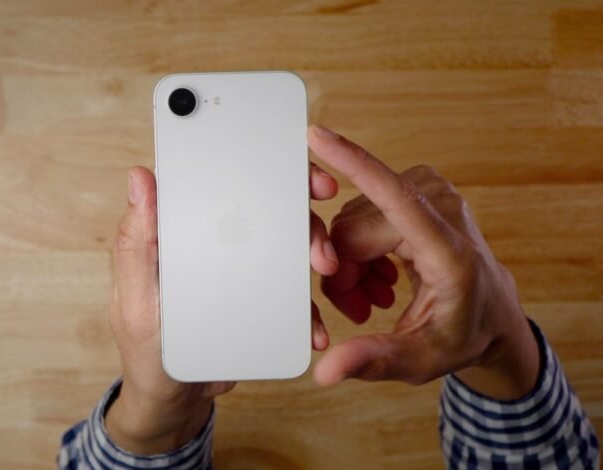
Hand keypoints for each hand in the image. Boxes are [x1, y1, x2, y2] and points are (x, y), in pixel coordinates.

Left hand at [106, 165, 338, 453]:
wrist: (174, 399)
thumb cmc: (146, 348)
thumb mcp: (136, 299)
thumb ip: (136, 243)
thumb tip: (140, 178)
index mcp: (183, 233)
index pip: (219, 184)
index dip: (256, 165)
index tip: (292, 166)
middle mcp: (215, 244)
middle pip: (264, 209)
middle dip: (300, 210)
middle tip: (319, 219)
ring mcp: (241, 271)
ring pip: (287, 245)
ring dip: (314, 249)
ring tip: (324, 268)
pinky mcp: (260, 300)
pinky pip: (291, 294)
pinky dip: (308, 306)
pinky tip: (313, 326)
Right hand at [308, 125, 539, 399]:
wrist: (490, 314)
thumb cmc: (460, 335)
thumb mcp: (420, 360)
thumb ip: (374, 361)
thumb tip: (326, 372)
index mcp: (448, 251)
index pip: (394, 196)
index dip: (352, 163)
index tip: (317, 135)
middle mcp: (442, 210)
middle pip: (354, 227)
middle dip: (342, 270)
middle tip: (358, 308)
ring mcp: (431, 193)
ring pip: (352, 219)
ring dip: (351, 261)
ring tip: (373, 294)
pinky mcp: (419, 188)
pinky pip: (363, 210)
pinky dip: (360, 246)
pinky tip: (377, 274)